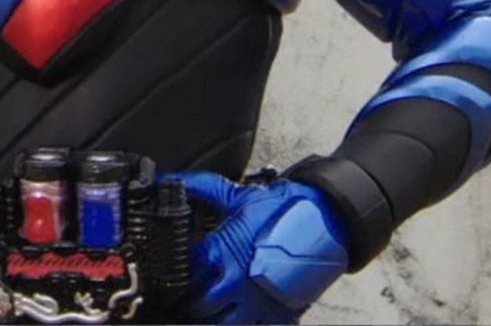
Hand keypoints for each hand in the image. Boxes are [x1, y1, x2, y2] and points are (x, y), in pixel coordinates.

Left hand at [177, 172, 348, 324]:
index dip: (176, 277)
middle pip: (199, 306)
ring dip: (211, 320)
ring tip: (208, 313)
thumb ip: (200, 189)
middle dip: (190, 304)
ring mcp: (258, 303)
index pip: (186, 275)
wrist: (320, 218)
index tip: (173, 277)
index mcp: (221, 252)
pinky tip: (238, 317)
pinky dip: (244, 325)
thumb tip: (170, 179)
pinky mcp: (280, 316)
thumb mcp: (234, 195)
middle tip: (186, 301)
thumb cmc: (277, 208)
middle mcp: (236, 281)